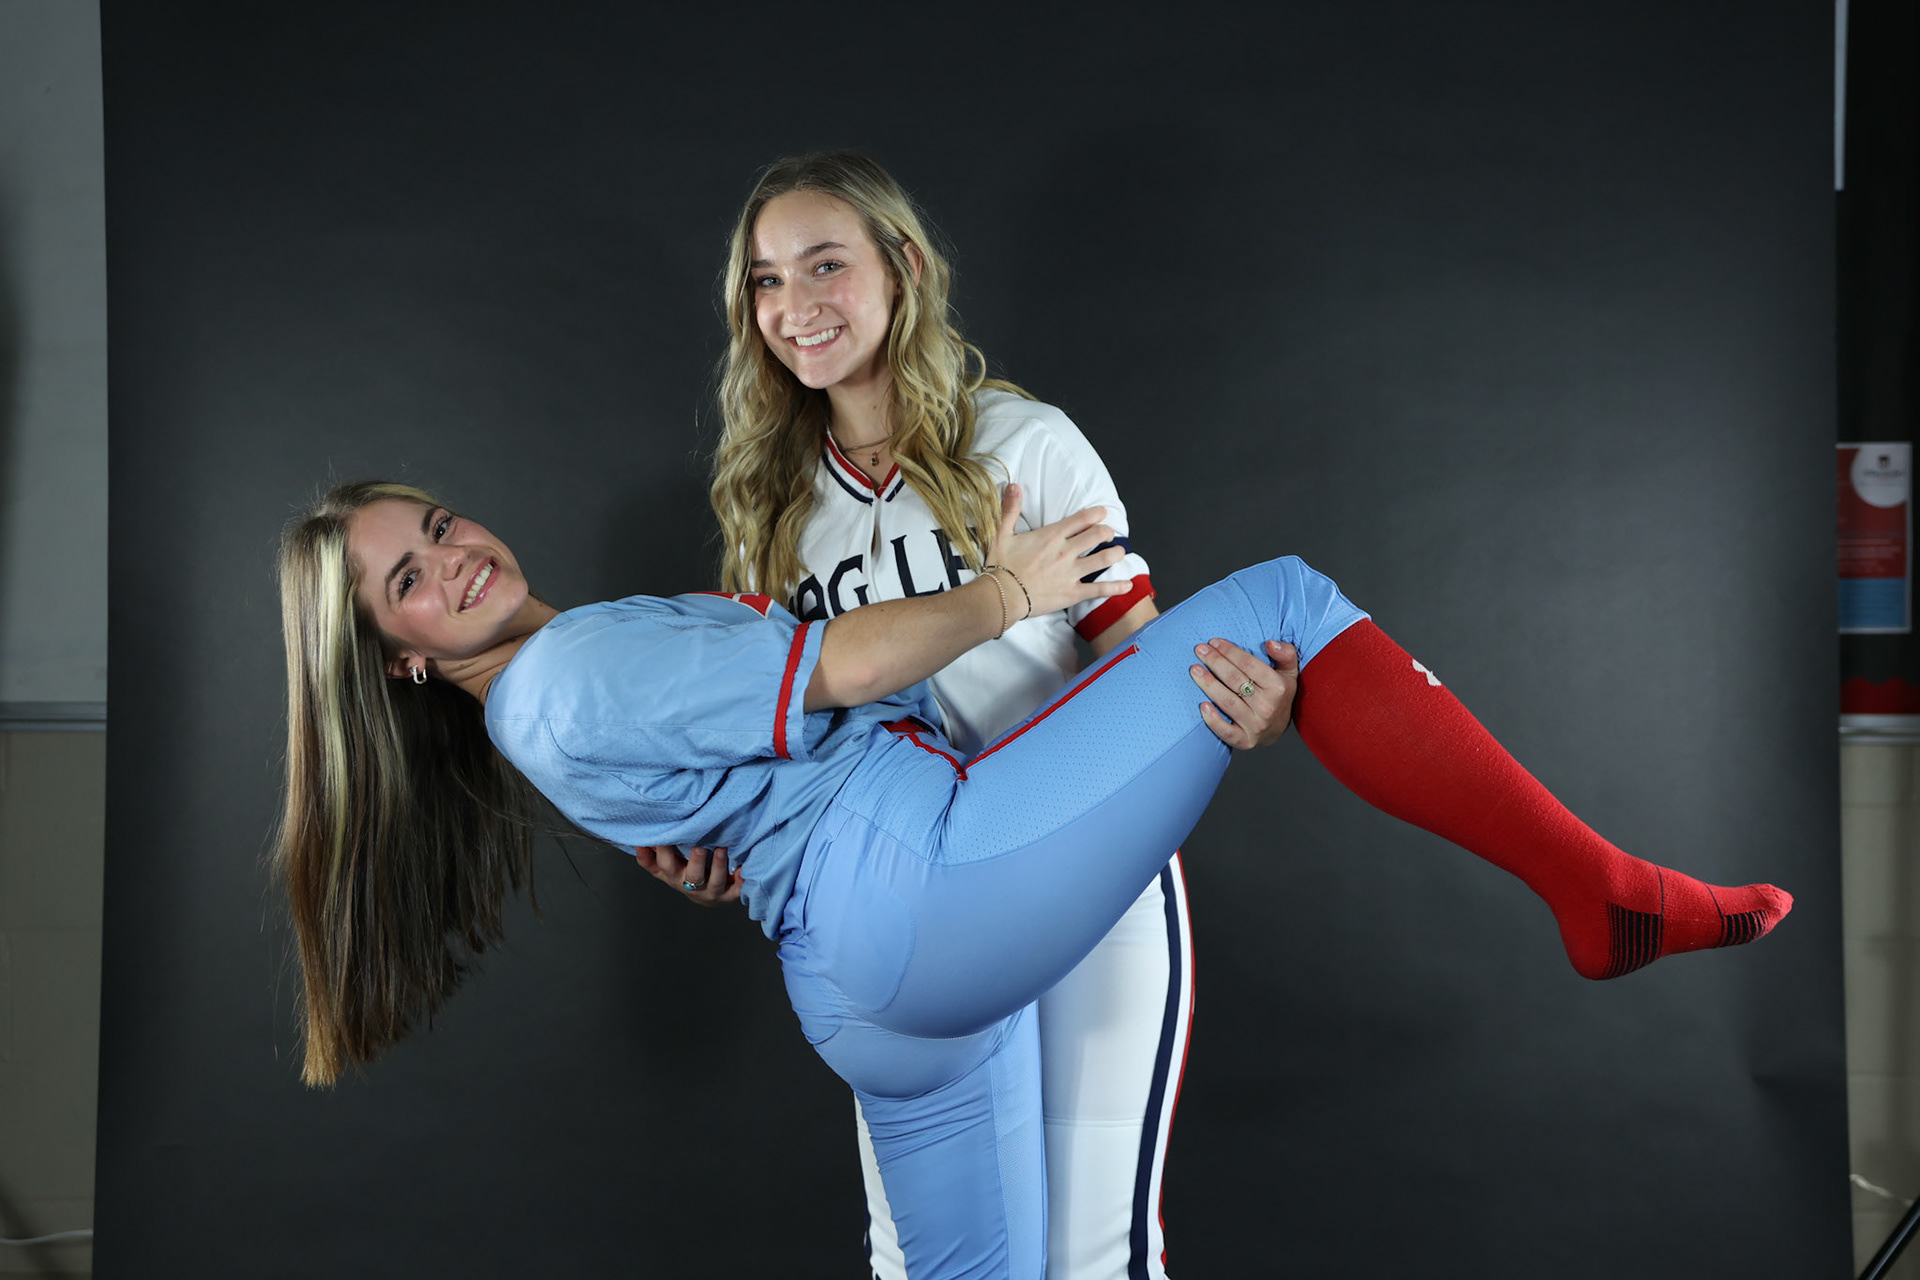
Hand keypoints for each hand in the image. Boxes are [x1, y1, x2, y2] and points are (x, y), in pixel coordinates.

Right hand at [634, 845, 740, 906]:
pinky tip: (744, 869)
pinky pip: (736, 889)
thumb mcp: (667, 865)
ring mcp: (710, 892)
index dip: (654, 856)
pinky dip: (741, 880)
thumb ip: (653, 854)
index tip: (656, 840)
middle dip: (694, 863)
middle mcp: (689, 886)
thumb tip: (639, 838)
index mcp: (672, 876)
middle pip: (689, 876)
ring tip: (722, 849)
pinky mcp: (728, 895)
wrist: (708, 897)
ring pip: (714, 881)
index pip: (660, 867)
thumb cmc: (685, 873)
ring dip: (718, 866)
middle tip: (698, 847)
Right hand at [982, 483, 1129, 619]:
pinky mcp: (1073, 593)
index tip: (1103, 512)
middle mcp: (1065, 552)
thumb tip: (1013, 486)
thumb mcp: (1001, 534)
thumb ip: (1010, 509)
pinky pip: (1099, 589)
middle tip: (1109, 532)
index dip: (1096, 513)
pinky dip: (1115, 586)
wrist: (1001, 596)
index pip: (1081, 519)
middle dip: (1107, 532)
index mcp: (1052, 536)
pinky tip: (1127, 584)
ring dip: (1115, 554)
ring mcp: (1071, 573)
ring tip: (1120, 552)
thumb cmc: (1000, 566)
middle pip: (1096, 536)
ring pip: (1102, 559)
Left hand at [1191, 638, 1298, 749]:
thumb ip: (1286, 654)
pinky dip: (1212, 720)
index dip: (1230, 651)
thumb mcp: (1289, 673)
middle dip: (1215, 662)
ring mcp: (1255, 725)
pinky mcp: (1245, 741)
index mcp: (1278, 688)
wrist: (1277, 730)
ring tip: (1195, 670)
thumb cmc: (1279, 696)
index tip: (1214, 642)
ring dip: (1208, 684)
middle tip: (1200, 650)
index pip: (1249, 664)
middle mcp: (1267, 707)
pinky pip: (1226, 731)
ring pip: (1227, 701)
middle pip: (1235, 680)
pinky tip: (1201, 705)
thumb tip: (1271, 643)